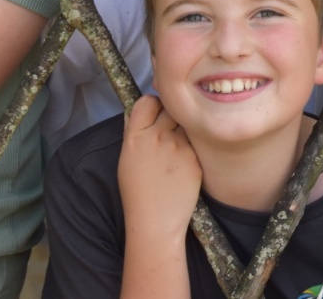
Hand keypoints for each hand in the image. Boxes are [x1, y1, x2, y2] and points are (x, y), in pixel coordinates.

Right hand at [119, 96, 200, 241]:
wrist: (155, 221)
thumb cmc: (137, 192)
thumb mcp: (126, 159)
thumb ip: (134, 132)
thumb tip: (142, 110)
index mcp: (136, 137)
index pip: (148, 101)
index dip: (153, 106)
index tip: (156, 114)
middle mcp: (158, 137)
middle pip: (171, 107)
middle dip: (171, 115)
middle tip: (169, 131)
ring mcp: (179, 146)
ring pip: (186, 124)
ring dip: (183, 131)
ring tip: (176, 151)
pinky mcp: (196, 157)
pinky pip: (196, 143)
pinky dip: (192, 148)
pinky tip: (183, 165)